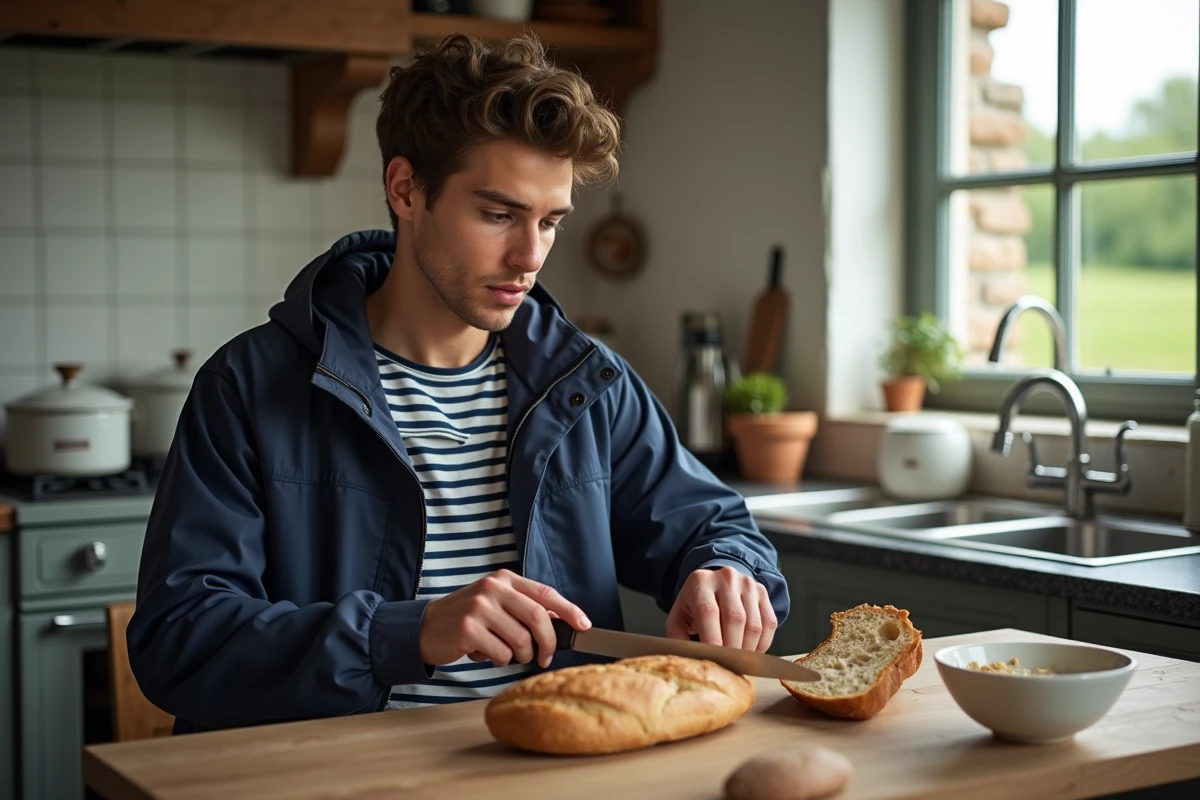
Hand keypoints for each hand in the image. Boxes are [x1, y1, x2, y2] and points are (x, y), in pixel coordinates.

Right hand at [419, 568, 590, 668]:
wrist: (426, 627)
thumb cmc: (467, 618)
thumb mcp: (496, 604)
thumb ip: (524, 607)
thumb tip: (560, 620)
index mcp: (504, 579)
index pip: (545, 593)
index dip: (569, 609)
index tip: (584, 625)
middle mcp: (493, 588)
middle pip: (537, 617)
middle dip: (548, 642)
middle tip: (545, 658)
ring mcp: (479, 607)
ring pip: (521, 640)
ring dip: (519, 656)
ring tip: (505, 654)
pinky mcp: (468, 628)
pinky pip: (501, 654)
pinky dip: (498, 661)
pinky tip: (484, 654)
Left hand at [665, 566, 776, 652]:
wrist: (715, 582)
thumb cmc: (695, 604)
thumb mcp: (679, 615)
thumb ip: (677, 636)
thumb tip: (686, 658)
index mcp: (700, 582)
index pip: (709, 612)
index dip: (713, 638)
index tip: (714, 659)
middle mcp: (726, 578)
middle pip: (735, 618)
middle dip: (732, 648)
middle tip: (728, 665)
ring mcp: (747, 584)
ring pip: (754, 624)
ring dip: (748, 648)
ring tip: (739, 660)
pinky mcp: (763, 592)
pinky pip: (769, 623)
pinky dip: (763, 643)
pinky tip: (752, 651)